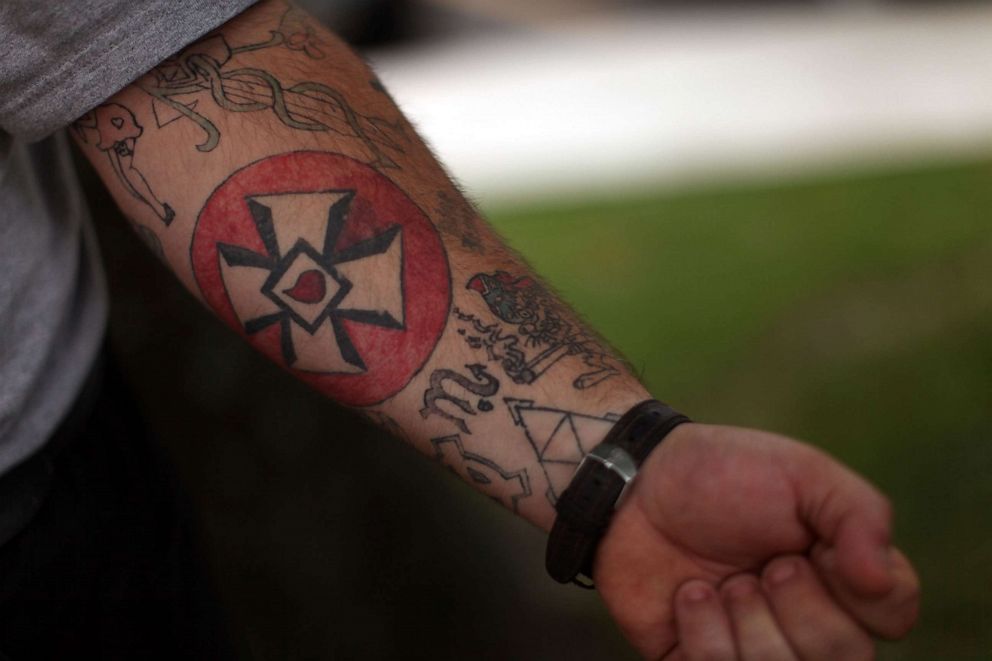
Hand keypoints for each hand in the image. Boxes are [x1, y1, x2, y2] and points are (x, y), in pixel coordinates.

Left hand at [592, 423, 919, 658]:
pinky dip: (704, 637)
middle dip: (800, 609)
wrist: (634, 485)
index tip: (814, 550)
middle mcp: (808, 621)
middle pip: (845, 658)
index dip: (857, 591)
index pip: (891, 618)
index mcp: (843, 576)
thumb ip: (859, 514)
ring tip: (722, 582)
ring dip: (749, 624)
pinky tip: (690, 597)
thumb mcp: (801, 472)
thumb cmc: (722, 474)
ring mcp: (756, 647)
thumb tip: (880, 580)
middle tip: (765, 567)